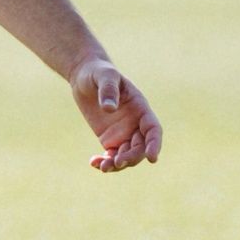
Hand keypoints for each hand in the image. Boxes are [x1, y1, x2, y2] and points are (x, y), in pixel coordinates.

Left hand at [70, 58, 162, 172]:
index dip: (155, 144)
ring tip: (102, 167)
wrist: (85, 77)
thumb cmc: (98, 73)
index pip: (153, 129)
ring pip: (127, 155)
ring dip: (118, 164)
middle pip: (141, 147)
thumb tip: (109, 108)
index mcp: (140, 108)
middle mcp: (136, 124)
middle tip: (117, 162)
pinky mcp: (110, 139)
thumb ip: (108, 89)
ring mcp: (123, 133)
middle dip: (131, 157)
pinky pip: (111, 156)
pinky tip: (93, 163)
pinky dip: (105, 162)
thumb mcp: (104, 76)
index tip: (152, 158)